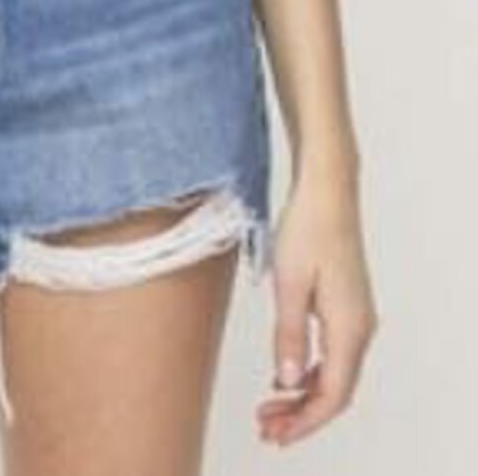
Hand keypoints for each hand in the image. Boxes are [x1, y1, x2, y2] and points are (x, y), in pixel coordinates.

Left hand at [257, 166, 378, 445]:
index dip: (305, 420)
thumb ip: (289, 334)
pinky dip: (308, 372)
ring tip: (270, 410)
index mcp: (350, 327)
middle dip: (302, 415)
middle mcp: (360, 328)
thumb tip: (286, 381)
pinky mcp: (346, 307)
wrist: (326, 193)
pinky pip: (332, 354)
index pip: (333, 392)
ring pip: (334, 373)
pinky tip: (285, 377)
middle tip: (266, 428)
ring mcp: (356, 318)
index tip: (275, 433)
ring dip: (303, 395)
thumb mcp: (289, 284)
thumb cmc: (307, 230)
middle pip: (336, 389)